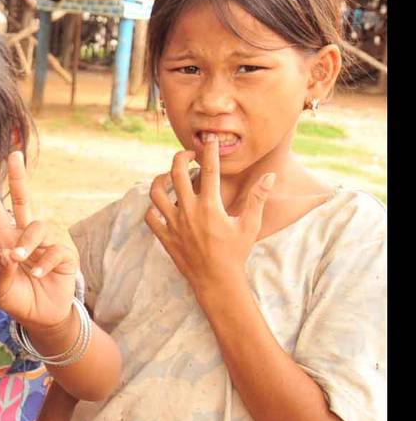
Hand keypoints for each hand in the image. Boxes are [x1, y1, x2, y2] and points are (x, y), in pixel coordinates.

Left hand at [0, 151, 78, 329]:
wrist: (41, 318)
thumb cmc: (18, 300)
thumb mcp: (0, 288)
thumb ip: (0, 271)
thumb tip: (8, 252)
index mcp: (6, 240)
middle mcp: (26, 236)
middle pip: (24, 200)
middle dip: (19, 177)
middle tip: (15, 155)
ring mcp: (47, 243)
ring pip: (39, 227)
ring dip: (29, 243)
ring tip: (22, 262)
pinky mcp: (65, 254)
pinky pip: (56, 249)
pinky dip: (45, 262)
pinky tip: (40, 274)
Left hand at [145, 137, 273, 296]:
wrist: (216, 280)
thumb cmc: (235, 252)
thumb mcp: (250, 225)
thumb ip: (257, 198)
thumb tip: (269, 176)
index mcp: (210, 206)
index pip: (210, 170)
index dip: (209, 151)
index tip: (210, 140)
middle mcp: (188, 211)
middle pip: (175, 174)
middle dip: (180, 157)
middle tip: (187, 154)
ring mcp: (173, 223)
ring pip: (156, 193)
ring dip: (160, 180)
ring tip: (169, 176)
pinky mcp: (164, 236)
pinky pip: (150, 216)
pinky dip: (153, 207)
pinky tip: (162, 204)